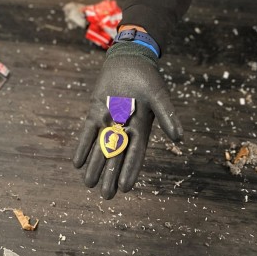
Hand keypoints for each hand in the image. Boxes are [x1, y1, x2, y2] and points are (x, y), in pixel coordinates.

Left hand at [73, 41, 182, 199]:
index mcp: (141, 128)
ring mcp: (109, 120)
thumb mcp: (159, 97)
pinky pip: (88, 132)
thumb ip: (167, 116)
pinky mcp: (96, 111)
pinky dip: (83, 146)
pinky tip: (77, 162)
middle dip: (110, 175)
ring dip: (94, 165)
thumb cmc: (148, 78)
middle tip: (105, 196)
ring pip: (101, 147)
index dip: (130, 171)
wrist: (130, 59)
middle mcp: (125, 129)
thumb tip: (179, 138)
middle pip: (117, 156)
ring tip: (88, 183)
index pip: (135, 155)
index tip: (125, 189)